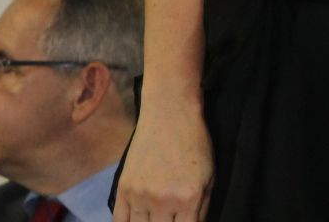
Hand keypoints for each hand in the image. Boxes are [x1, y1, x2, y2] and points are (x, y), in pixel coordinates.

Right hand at [113, 106, 213, 221]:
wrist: (170, 116)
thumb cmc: (195, 145)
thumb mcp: (209, 177)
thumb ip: (201, 208)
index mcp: (188, 199)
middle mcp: (162, 202)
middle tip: (167, 219)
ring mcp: (140, 196)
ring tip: (153, 219)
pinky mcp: (123, 189)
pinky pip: (119, 220)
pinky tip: (135, 221)